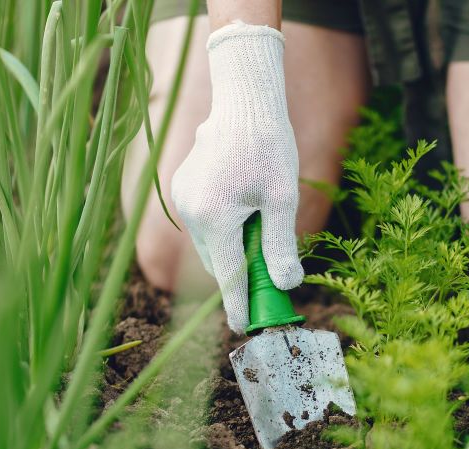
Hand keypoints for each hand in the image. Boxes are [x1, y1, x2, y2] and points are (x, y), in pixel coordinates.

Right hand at [172, 22, 302, 333]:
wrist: (243, 101)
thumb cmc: (269, 146)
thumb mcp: (282, 199)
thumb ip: (281, 245)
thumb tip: (286, 285)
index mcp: (215, 217)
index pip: (228, 275)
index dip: (238, 305)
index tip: (244, 327)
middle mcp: (191, 211)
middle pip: (218, 262)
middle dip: (240, 276)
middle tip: (269, 285)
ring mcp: (182, 199)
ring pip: (210, 244)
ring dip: (232, 251)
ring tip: (260, 235)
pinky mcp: (182, 188)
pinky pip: (204, 223)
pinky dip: (223, 230)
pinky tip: (244, 210)